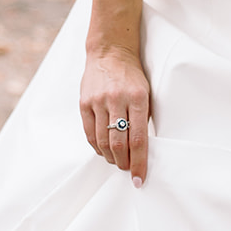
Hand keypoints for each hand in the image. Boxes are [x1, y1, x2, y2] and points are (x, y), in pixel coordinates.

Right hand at [79, 45, 150, 184]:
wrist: (110, 51)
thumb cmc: (132, 75)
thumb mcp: (146, 93)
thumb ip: (142, 118)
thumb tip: (141, 150)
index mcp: (137, 98)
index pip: (138, 139)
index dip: (139, 163)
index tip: (139, 179)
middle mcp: (116, 100)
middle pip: (118, 144)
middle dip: (124, 164)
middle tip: (128, 170)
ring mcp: (98, 101)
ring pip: (102, 141)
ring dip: (110, 158)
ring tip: (117, 162)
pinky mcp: (84, 103)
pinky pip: (90, 133)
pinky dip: (97, 147)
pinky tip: (104, 151)